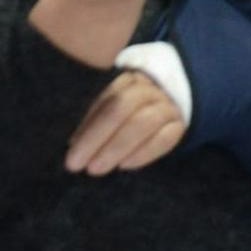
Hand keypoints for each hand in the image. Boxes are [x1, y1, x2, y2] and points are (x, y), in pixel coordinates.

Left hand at [65, 71, 185, 174]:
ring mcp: (167, 106)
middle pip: (123, 108)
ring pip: (145, 122)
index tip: (71, 155)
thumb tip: (73, 144)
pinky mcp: (180, 125)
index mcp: (129, 82)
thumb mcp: (114, 108)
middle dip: (98, 138)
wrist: (173, 104)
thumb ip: (95, 122)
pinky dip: (145, 153)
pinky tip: (125, 165)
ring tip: (97, 169)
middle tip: (81, 165)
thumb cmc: (134, 111)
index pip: (107, 101)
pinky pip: (166, 138)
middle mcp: (150, 90)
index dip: (88, 129)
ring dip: (117, 147)